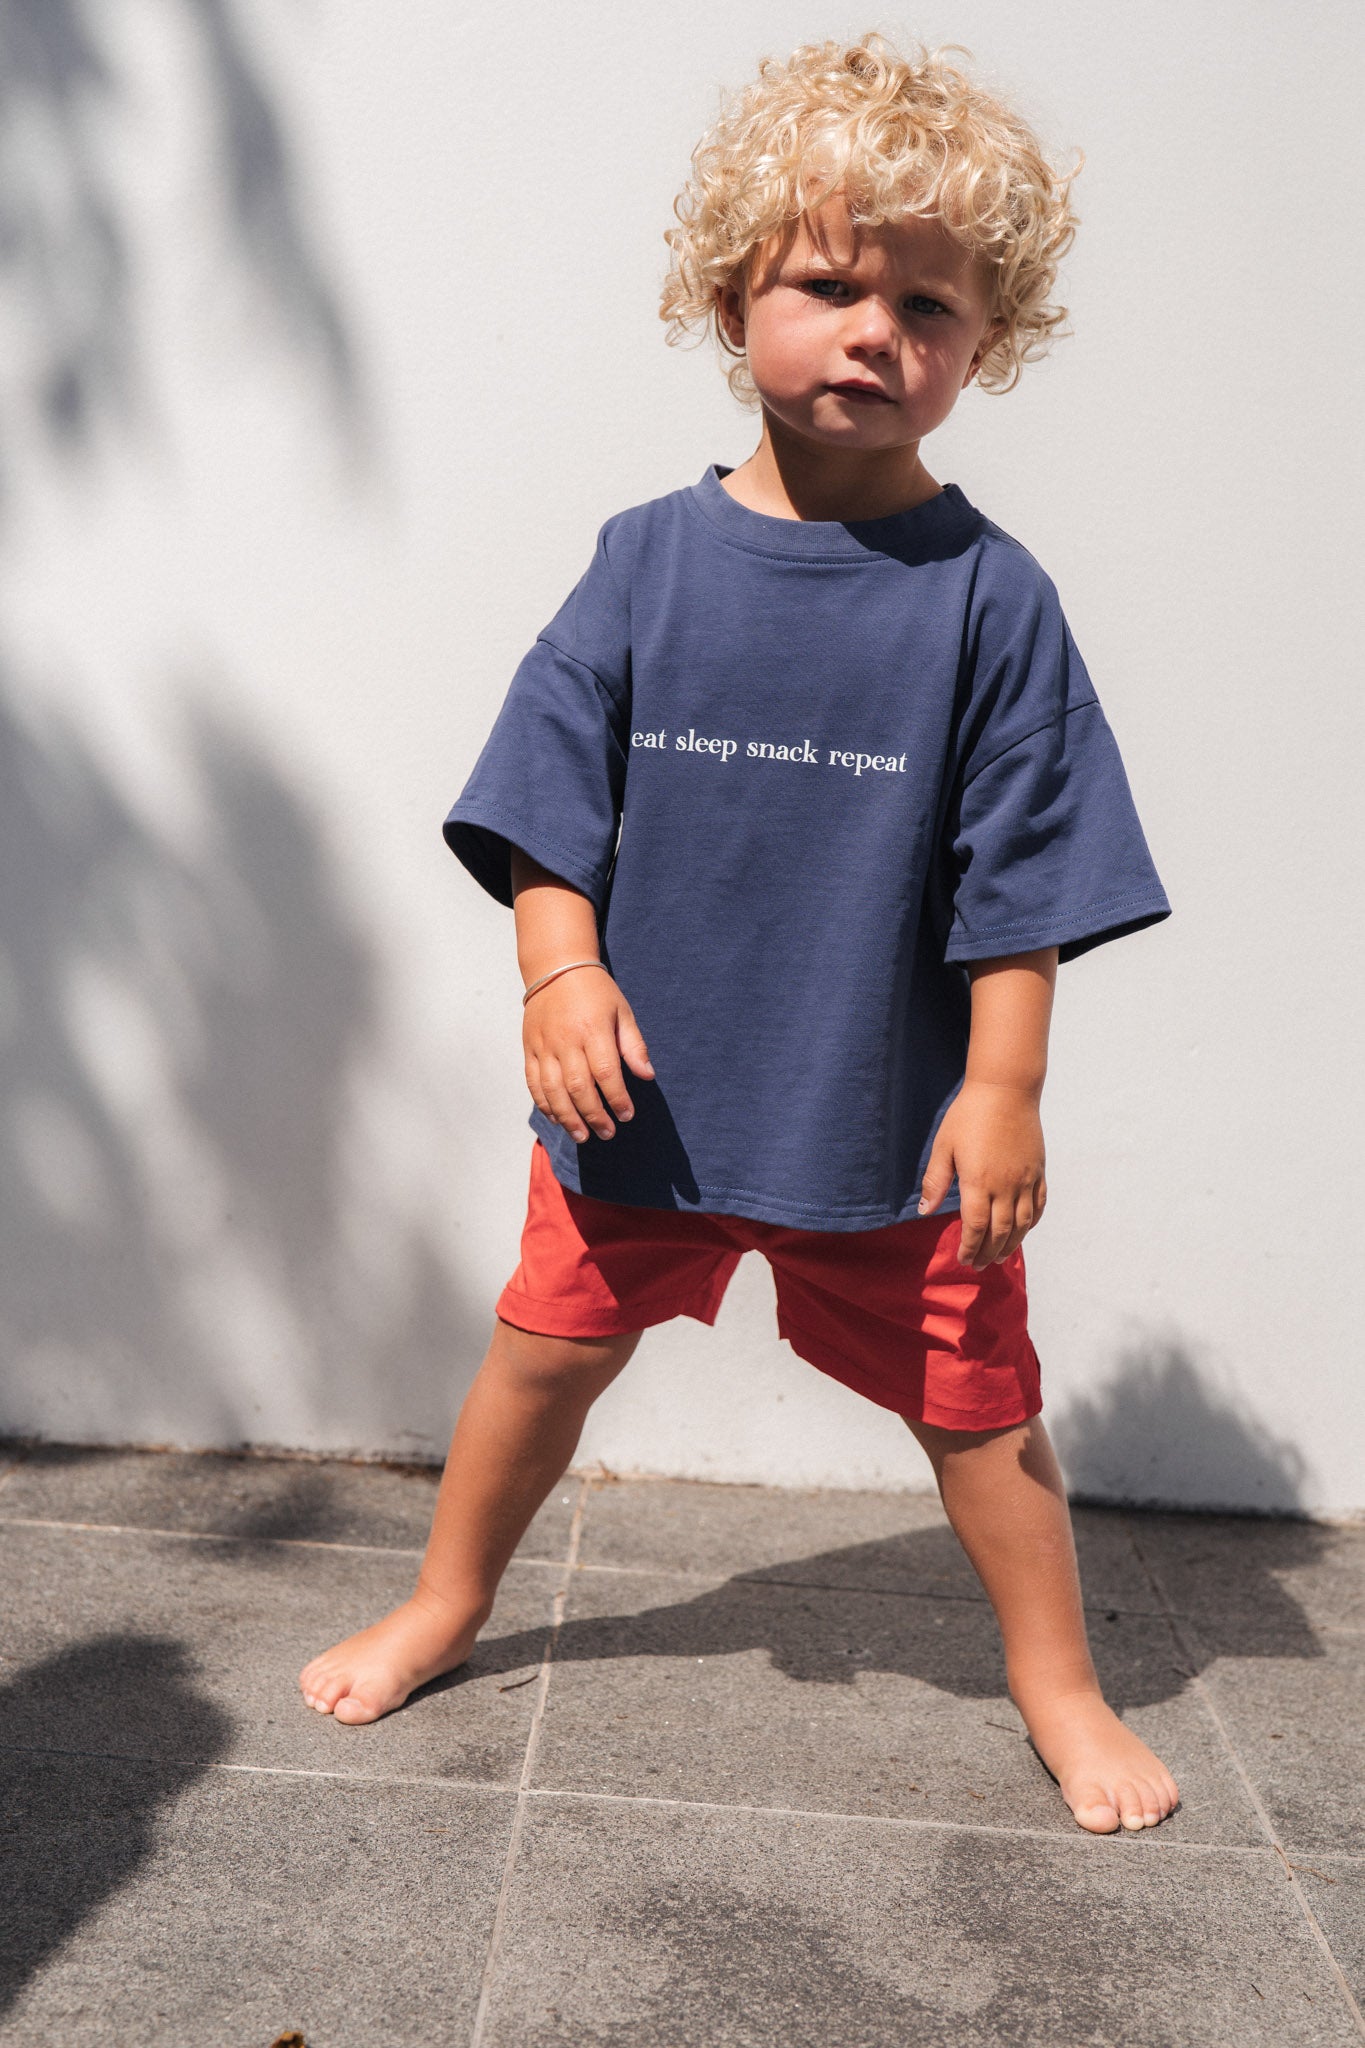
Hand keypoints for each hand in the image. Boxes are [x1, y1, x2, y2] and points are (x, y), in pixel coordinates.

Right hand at [522, 967, 654, 1142]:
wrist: (555, 968)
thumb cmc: (595, 991)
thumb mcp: (622, 1012)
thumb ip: (634, 1045)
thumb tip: (647, 1075)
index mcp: (593, 1029)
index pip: (606, 1072)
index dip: (617, 1098)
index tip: (627, 1115)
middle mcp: (566, 1040)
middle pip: (578, 1087)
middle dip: (594, 1115)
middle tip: (607, 1133)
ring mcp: (544, 1046)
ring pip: (553, 1091)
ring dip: (568, 1118)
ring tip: (582, 1136)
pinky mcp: (529, 1049)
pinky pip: (534, 1083)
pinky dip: (545, 1104)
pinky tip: (558, 1119)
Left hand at [917, 1080, 1046, 1269]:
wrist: (1005, 1090)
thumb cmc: (969, 1116)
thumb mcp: (944, 1147)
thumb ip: (936, 1181)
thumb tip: (925, 1211)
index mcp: (979, 1182)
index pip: (975, 1227)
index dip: (970, 1247)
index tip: (964, 1259)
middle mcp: (1006, 1186)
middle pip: (1000, 1232)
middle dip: (989, 1253)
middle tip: (980, 1265)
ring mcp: (1025, 1179)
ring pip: (1022, 1223)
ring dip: (1011, 1244)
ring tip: (1000, 1257)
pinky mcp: (1038, 1170)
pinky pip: (1038, 1204)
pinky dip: (1032, 1223)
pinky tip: (1023, 1230)